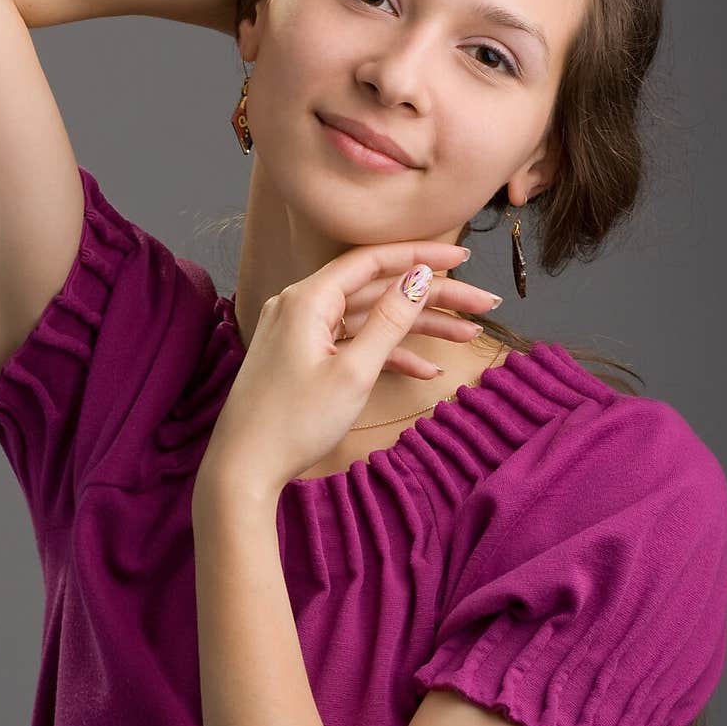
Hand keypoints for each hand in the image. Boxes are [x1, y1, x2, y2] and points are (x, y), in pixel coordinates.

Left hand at [194, 241, 501, 498]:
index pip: (373, 261)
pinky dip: (387, 354)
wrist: (243, 468)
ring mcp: (302, 334)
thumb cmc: (293, 423)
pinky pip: (353, 345)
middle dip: (432, 297)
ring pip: (370, 320)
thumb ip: (389, 321)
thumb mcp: (352, 372)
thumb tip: (419, 277)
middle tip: (483, 304)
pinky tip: (426, 371)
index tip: (464, 259)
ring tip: (468, 335)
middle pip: (378, 289)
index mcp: (308, 299)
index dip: (421, 256)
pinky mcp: (304, 359)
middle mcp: (302, 306)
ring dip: (418, 328)